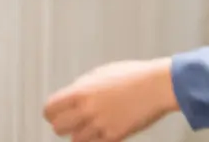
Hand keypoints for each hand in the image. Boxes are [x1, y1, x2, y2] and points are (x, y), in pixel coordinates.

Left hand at [43, 58, 177, 140]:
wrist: (157, 85)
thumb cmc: (132, 76)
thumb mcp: (101, 73)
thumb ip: (82, 87)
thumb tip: (70, 98)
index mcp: (81, 91)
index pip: (50, 109)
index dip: (51, 112)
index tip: (56, 113)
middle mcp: (87, 109)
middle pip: (58, 128)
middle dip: (64, 125)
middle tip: (73, 121)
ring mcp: (100, 124)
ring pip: (75, 140)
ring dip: (81, 134)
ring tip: (92, 125)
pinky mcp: (114, 136)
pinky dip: (96, 140)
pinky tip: (104, 130)